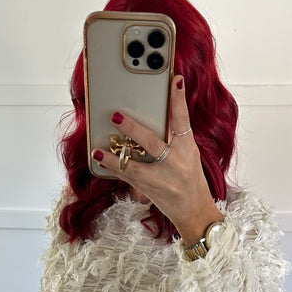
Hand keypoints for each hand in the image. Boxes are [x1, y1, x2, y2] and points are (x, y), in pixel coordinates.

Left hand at [91, 75, 223, 244]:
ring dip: (114, 157)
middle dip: (133, 130)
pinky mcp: (149, 189)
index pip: (182, 120)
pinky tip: (100, 160)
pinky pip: (127, 177)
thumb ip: (174, 137)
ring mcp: (161, 178)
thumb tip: (157, 116)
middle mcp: (174, 162)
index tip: (175, 81)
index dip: (178, 100)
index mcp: (187, 148)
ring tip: (97, 148)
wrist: (194, 210)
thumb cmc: (190, 178)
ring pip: (133, 166)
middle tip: (116, 116)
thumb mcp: (188, 154)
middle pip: (152, 143)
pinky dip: (112, 168)